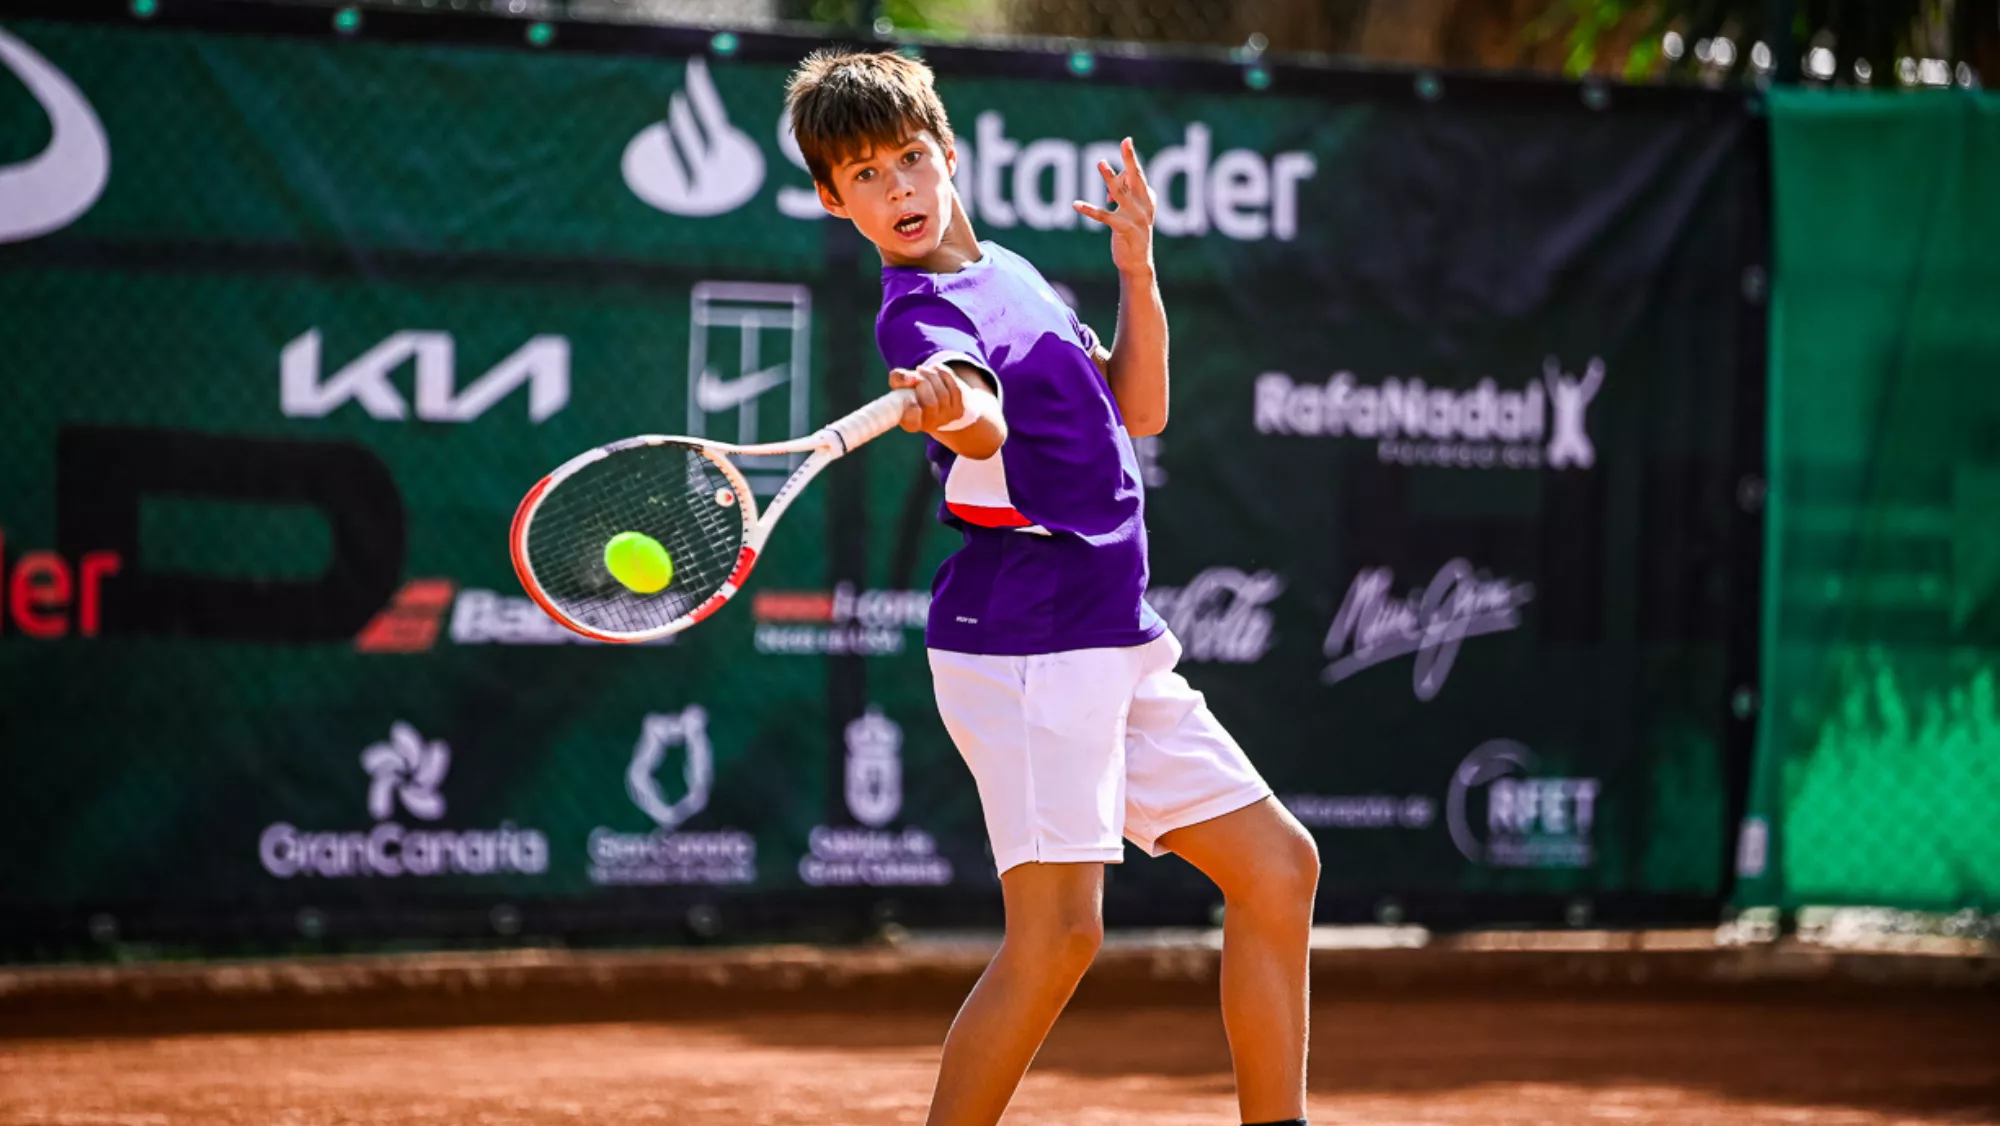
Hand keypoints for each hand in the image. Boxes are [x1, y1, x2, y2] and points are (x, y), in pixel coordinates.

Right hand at [888, 360, 966, 433]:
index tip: (909, 397)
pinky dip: (945, 374)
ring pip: (943, 394)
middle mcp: (928, 425)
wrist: (932, 396)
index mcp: (910, 423)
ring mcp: (945, 419)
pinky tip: (936, 369)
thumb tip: (912, 378)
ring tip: (923, 370)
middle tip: (916, 374)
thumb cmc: (911, 390)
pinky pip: (955, 389)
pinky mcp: (958, 411)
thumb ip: (898, 378)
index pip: (912, 421)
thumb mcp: (899, 384)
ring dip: (932, 376)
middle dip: (923, 382)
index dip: (911, 409)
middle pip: (930, 403)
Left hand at [1072, 137, 1155, 277]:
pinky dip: (1089, 209)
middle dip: (1130, 158)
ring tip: (1100, 162)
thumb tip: (1109, 188)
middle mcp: (1145, 205)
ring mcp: (1135, 217)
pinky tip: (1076, 204)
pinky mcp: (1123, 229)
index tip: (1124, 150)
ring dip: (1109, 177)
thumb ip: (1123, 195)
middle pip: (1137, 176)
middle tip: (1126, 142)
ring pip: (1120, 192)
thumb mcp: (1131, 212)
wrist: (1138, 263)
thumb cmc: (1133, 234)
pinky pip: (1103, 216)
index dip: (1125, 168)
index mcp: (1149, 198)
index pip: (1137, 175)